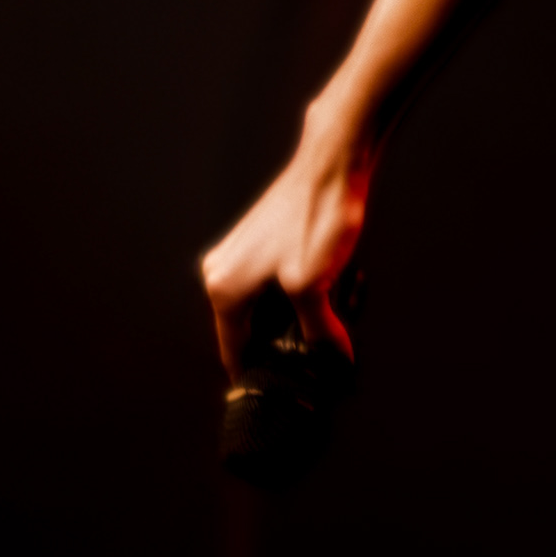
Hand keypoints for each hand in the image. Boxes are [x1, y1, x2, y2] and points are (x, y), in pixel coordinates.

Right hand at [199, 116, 371, 380]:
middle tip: (319, 360)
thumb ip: (320, 333)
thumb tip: (333, 363)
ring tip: (330, 326)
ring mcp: (239, 254)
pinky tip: (330, 294)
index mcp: (223, 290)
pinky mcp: (261, 242)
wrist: (334, 159)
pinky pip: (275, 286)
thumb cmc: (317, 215)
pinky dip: (299, 297)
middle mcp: (221, 272)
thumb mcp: (316, 285)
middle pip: (251, 331)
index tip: (283, 397)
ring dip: (296, 320)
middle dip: (285, 346)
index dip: (261, 377)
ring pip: (267, 308)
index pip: (234, 353)